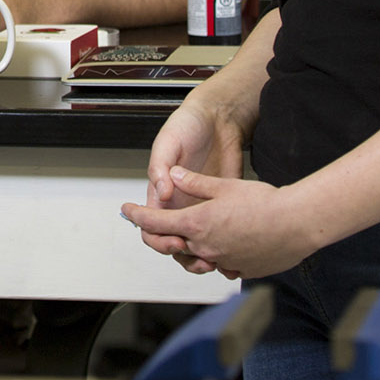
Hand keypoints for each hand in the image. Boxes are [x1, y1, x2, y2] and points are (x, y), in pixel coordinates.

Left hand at [120, 169, 320, 280]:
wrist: (298, 223)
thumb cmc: (265, 202)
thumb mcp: (224, 186)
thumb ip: (196, 183)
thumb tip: (174, 175)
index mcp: (196, 223)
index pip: (154, 223)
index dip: (137, 216)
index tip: (127, 211)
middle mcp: (205, 246)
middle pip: (171, 244)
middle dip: (162, 235)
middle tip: (160, 223)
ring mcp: (223, 261)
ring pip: (195, 259)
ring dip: (189, 248)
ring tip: (193, 235)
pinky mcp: (241, 270)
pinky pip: (220, 266)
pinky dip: (216, 257)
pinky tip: (226, 244)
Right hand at [135, 98, 249, 273]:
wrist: (220, 119)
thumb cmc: (189, 126)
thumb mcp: (169, 142)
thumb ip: (160, 168)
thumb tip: (160, 194)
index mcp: (161, 192)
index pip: (151, 226)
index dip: (158, 238)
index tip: (174, 241)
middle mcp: (179, 204)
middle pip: (171, 241)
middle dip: (180, 254)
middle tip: (196, 255)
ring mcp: (200, 207)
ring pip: (194, 245)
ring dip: (199, 257)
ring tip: (213, 260)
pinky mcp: (221, 207)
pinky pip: (217, 235)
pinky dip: (220, 247)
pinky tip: (229, 249)